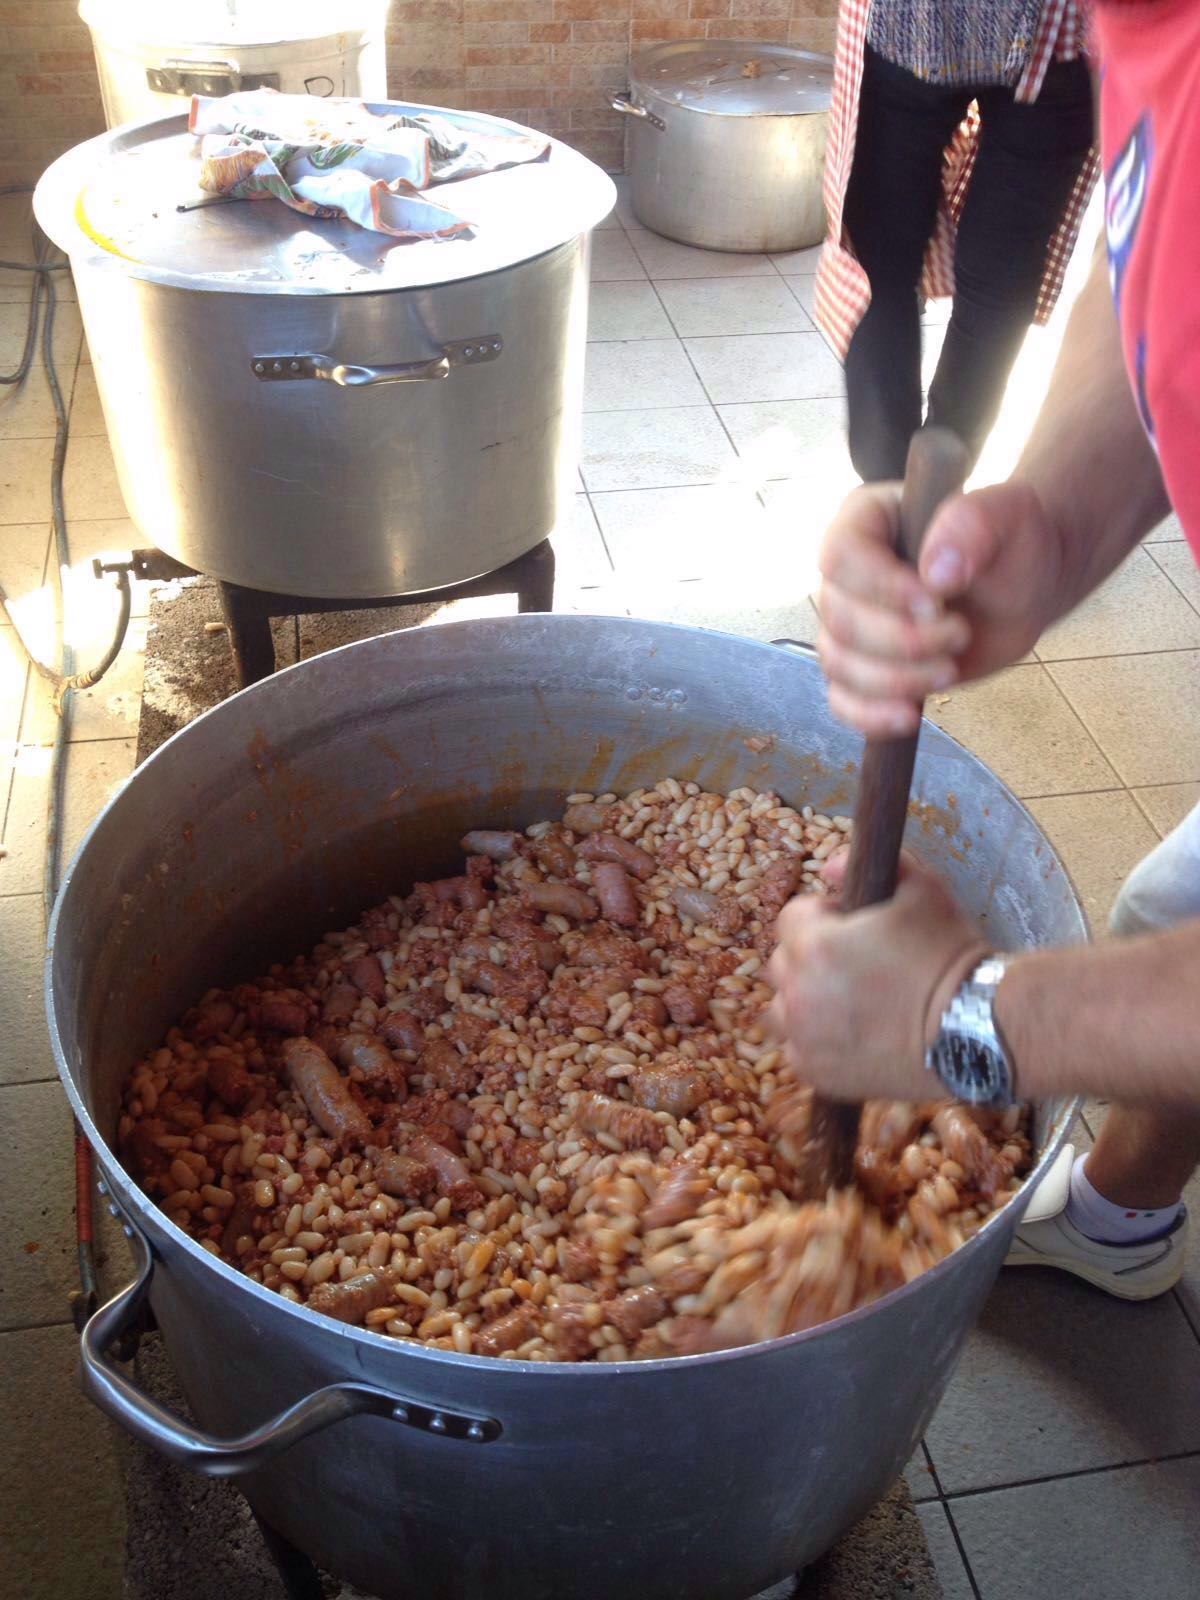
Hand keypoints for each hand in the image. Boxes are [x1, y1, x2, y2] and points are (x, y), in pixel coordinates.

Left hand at [765, 854, 989, 1102]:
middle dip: (810, 958)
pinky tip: (852, 1033)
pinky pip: (798, 1049)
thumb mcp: (924, 890)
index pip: (790, 918)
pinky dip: (816, 1041)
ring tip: (850, 1002)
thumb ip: (874, 866)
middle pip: (783, 963)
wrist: (977, 1031)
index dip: (822, 918)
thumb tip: (829, 868)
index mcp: (815, 945)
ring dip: (805, 1000)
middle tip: (856, 966)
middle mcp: (799, 992)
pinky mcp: (818, 1074)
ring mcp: (805, 1037)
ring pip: (783, 1009)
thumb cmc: (951, 956)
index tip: (852, 928)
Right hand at [816, 479, 1064, 736]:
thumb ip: (971, 525)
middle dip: (901, 640)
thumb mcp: (1007, 515)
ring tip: (948, 670)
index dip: (880, 587)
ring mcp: (852, 624)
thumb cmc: (1014, 541)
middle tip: (960, 635)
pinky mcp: (866, 667)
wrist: (1025, 585)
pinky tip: (907, 716)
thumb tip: (934, 572)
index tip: (935, 602)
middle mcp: (848, 574)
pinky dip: (869, 714)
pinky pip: (842, 699)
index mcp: (868, 521)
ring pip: (838, 663)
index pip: (841, 556)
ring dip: (894, 678)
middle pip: (838, 618)